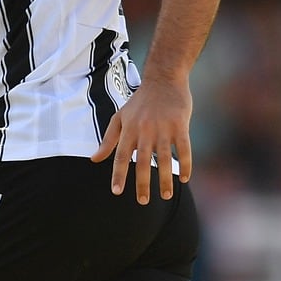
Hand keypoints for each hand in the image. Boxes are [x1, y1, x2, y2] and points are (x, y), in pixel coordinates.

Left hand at [89, 76, 192, 203]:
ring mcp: (163, 128)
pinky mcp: (180, 125)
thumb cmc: (140, 101)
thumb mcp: (120, 117)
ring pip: (165, 159)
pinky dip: (186, 164)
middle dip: (143, 183)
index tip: (117, 192)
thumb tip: (94, 159)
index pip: (121, 156)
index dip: (119, 174)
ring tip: (166, 195)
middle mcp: (145, 130)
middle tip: (143, 202)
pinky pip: (184, 149)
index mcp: (129, 129)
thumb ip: (108, 140)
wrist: (163, 79)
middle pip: (143, 161)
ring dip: (166, 179)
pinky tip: (185, 179)